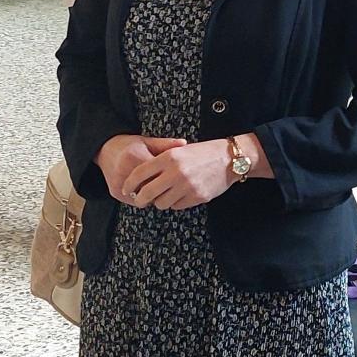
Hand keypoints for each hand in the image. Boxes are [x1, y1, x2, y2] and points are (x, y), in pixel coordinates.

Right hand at [96, 135, 186, 206]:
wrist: (104, 149)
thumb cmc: (129, 145)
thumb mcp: (147, 141)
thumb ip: (165, 144)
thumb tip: (184, 143)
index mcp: (135, 157)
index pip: (158, 173)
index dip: (169, 176)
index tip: (175, 176)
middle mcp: (125, 171)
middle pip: (151, 187)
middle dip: (161, 187)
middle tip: (168, 184)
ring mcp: (119, 183)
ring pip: (143, 197)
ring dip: (152, 195)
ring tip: (157, 187)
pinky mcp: (114, 192)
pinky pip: (134, 201)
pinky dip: (142, 198)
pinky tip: (146, 190)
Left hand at [120, 139, 237, 210]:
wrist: (229, 159)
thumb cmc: (203, 153)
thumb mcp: (180, 150)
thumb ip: (161, 162)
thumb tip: (141, 180)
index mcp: (169, 157)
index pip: (140, 174)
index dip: (129, 184)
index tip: (126, 189)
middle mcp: (175, 172)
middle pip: (147, 193)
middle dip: (140, 199)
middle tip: (139, 200)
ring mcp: (187, 186)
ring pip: (161, 203)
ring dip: (160, 201)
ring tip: (165, 195)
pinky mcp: (197, 197)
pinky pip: (177, 206)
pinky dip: (175, 203)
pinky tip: (180, 194)